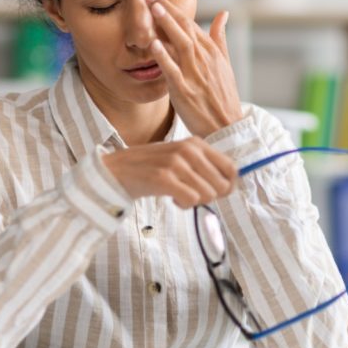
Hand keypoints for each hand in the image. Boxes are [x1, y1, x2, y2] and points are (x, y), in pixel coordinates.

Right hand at [102, 137, 236, 207]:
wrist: (116, 171)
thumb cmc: (151, 168)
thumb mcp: (180, 158)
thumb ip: (203, 166)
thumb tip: (230, 185)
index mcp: (196, 143)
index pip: (231, 168)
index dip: (227, 186)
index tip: (213, 193)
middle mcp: (188, 149)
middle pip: (222, 185)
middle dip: (209, 196)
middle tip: (190, 193)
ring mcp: (176, 162)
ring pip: (208, 195)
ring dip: (194, 201)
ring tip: (177, 193)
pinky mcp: (163, 177)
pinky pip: (191, 199)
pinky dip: (183, 204)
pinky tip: (171, 198)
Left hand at [147, 0, 243, 137]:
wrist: (227, 126)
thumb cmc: (223, 96)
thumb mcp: (225, 63)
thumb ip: (220, 37)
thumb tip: (223, 13)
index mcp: (211, 51)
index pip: (190, 24)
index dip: (173, 8)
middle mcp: (204, 59)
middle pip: (184, 29)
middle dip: (166, 10)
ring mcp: (194, 74)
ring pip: (179, 44)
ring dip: (166, 25)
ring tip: (151, 9)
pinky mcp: (185, 90)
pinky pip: (172, 70)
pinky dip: (163, 56)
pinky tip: (153, 44)